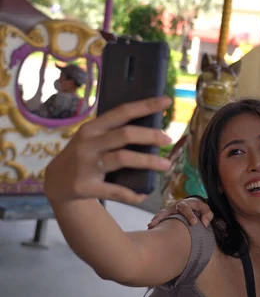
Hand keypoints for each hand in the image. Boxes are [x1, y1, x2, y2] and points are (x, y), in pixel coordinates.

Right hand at [44, 97, 172, 205]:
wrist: (56, 181)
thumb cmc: (84, 155)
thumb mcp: (92, 137)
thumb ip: (115, 131)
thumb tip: (155, 128)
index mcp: (92, 128)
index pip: (122, 112)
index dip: (145, 106)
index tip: (166, 102)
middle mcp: (88, 144)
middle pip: (125, 135)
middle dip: (150, 136)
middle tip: (168, 139)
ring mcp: (86, 165)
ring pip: (123, 159)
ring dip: (148, 162)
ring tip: (166, 164)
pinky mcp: (86, 187)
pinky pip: (115, 190)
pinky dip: (132, 193)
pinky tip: (144, 194)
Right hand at [148, 197, 212, 228]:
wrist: (192, 204)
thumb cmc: (199, 208)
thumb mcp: (206, 209)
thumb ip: (207, 215)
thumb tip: (204, 224)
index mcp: (186, 203)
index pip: (186, 208)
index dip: (190, 215)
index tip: (194, 223)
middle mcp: (175, 206)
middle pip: (168, 210)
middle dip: (163, 216)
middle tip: (159, 224)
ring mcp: (169, 210)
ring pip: (161, 214)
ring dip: (156, 220)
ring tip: (151, 227)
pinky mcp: (166, 215)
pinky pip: (159, 219)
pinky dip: (155, 223)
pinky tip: (151, 230)